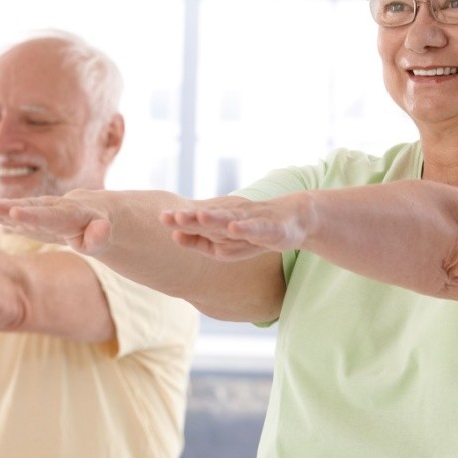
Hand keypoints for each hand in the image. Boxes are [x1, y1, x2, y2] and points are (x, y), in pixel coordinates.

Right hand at [0, 191, 114, 254]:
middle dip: (9, 206)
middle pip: (28, 207)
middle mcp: (50, 207)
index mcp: (69, 213)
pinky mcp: (29, 217)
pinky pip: (10, 215)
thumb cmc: (96, 229)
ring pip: (16, 208)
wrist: (88, 213)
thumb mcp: (103, 236)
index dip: (32, 215)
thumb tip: (101, 229)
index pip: (49, 215)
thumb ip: (100, 236)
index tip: (15, 212)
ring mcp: (38, 211)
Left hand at [160, 193, 311, 259]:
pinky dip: (245, 228)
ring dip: (215, 219)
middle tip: (170, 215)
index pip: (199, 224)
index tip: (162, 217)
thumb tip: (175, 237)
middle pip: (210, 218)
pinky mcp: (271, 229)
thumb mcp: (228, 242)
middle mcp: (234, 219)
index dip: (182, 221)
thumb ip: (202, 241)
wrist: (296, 220)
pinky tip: (234, 228)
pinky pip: (256, 228)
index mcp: (222, 224)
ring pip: (231, 220)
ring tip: (199, 217)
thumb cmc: (255, 232)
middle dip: (191, 218)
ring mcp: (252, 221)